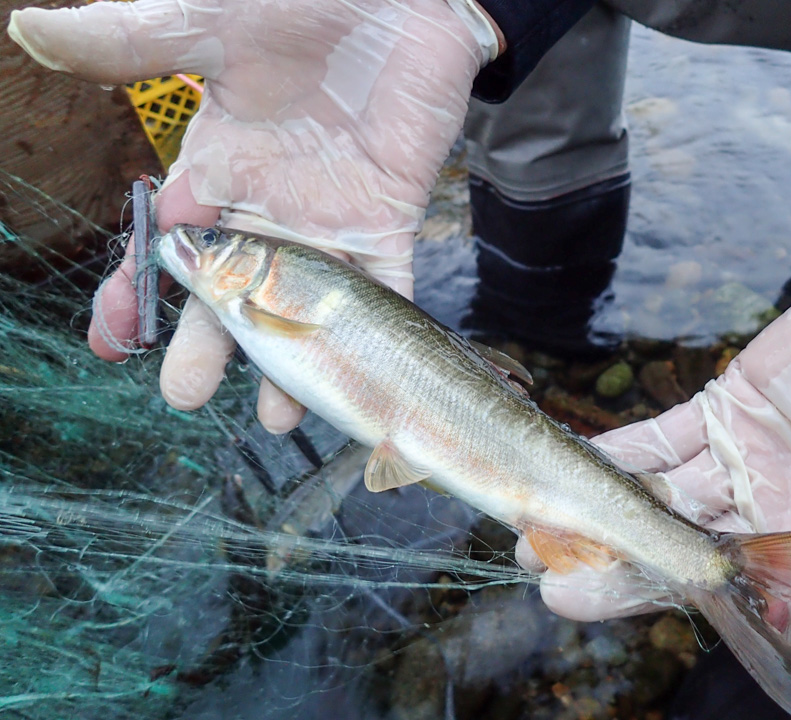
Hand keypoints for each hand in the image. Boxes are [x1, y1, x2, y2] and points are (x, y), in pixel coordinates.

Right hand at [8, 0, 484, 430]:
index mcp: (220, 168)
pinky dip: (375, 334)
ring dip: (293, 362)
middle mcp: (270, 209)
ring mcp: (329, 221)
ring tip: (281, 417)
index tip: (112, 339)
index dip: (138, 292)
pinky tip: (362, 381)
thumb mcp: (213, 23)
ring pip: (305, 309)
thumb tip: (31, 29)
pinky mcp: (387, 219)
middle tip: (185, 393)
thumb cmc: (306, 5)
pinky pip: (384, 291)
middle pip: (233, 295)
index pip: (168, 246)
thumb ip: (132, 41)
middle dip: (209, 345)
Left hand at [516, 230, 790, 719]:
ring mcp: (749, 463)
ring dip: (601, 513)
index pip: (744, 608)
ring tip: (538, 524)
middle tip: (553, 577)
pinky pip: (667, 437)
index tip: (618, 612)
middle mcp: (779, 519)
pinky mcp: (733, 408)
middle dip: (618, 569)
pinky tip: (575, 462)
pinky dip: (623, 451)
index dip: (679, 613)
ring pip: (663, 499)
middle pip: (683, 556)